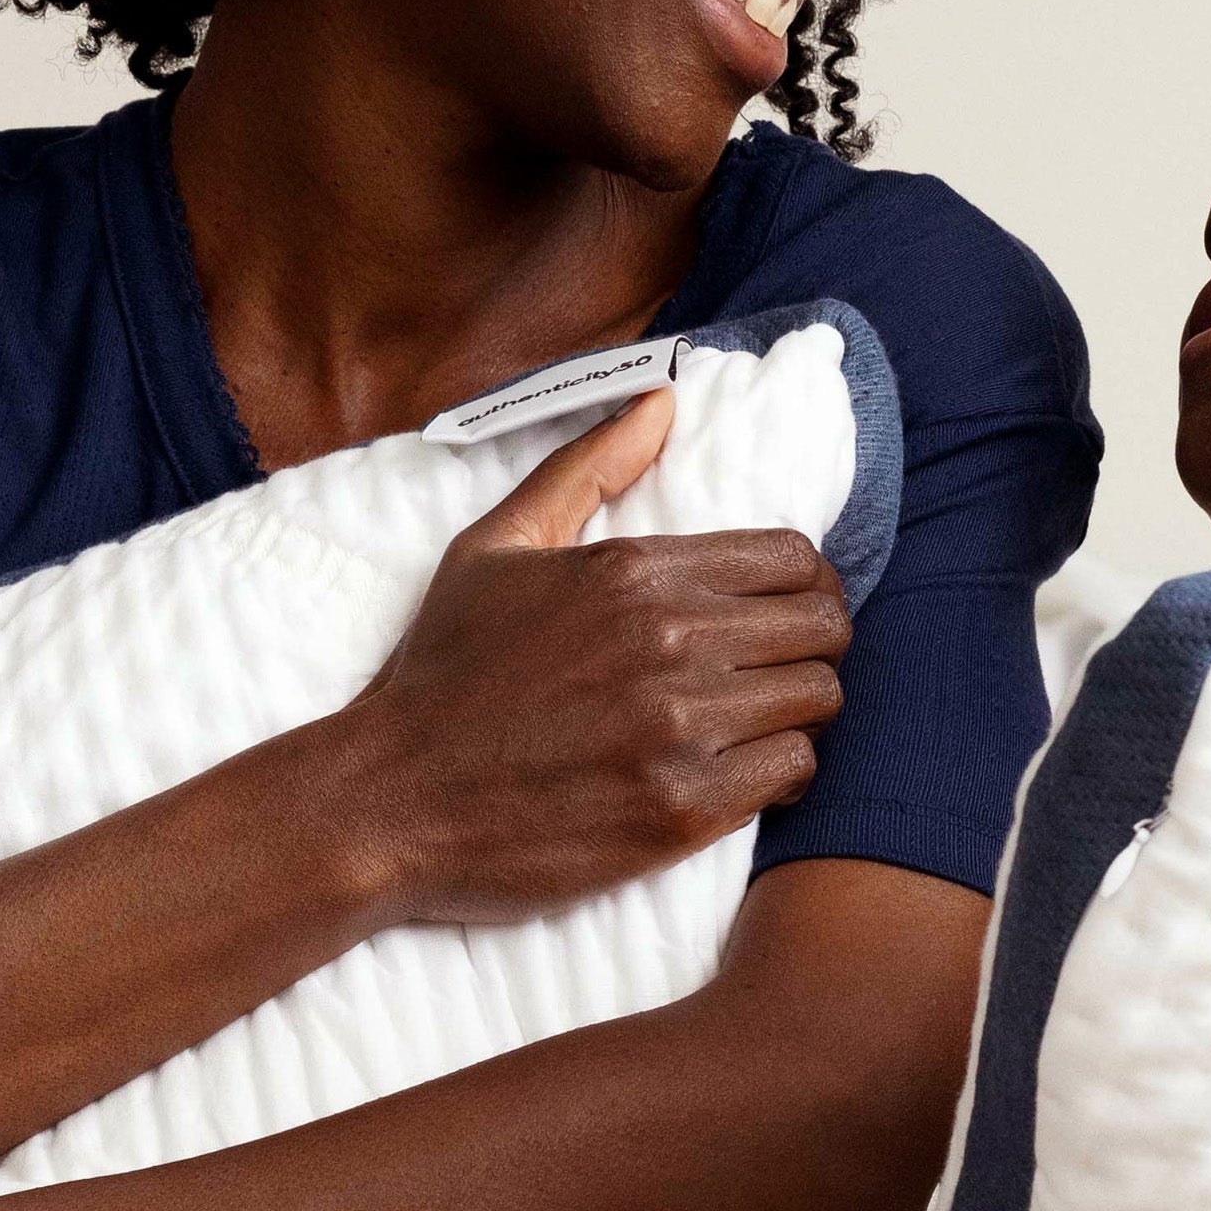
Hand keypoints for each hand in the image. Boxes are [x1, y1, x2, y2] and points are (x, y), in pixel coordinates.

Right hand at [330, 386, 850, 924]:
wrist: (389, 801)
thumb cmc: (443, 673)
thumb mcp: (496, 547)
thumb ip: (586, 469)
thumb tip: (662, 401)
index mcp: (634, 570)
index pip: (793, 557)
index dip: (801, 585)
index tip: (775, 614)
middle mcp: (667, 640)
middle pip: (822, 626)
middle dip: (810, 644)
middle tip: (773, 671)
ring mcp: (677, 727)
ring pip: (818, 697)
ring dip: (798, 709)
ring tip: (757, 722)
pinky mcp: (681, 809)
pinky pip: (793, 770)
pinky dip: (783, 771)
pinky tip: (744, 773)